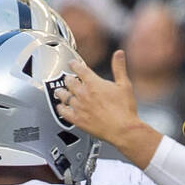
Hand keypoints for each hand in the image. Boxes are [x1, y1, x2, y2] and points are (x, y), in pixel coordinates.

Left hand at [55, 52, 161, 169]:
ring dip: (61, 92)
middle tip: (68, 78)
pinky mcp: (77, 120)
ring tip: (60, 91)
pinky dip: (60, 108)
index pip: (79, 68)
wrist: (122, 130)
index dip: (74, 64)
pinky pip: (63, 112)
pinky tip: (60, 107)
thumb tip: (119, 54)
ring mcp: (79, 107)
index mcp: (93, 83)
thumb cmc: (124, 110)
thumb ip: (119, 68)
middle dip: (68, 78)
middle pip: (69, 81)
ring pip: (63, 95)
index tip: (72, 63)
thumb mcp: (124, 85)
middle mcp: (83, 93)